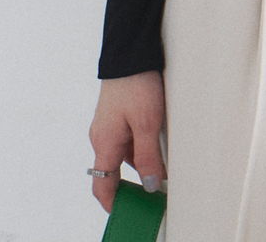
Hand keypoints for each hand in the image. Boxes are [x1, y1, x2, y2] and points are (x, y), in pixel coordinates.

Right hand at [88, 70, 165, 212]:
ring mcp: (107, 124)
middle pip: (114, 171)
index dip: (113, 204)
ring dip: (140, 162)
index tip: (128, 214)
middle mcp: (102, 136)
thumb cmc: (136, 83)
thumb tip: (151, 185)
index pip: (102, 186)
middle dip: (134, 183)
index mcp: (104, 144)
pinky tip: (157, 141)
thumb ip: (148, 157)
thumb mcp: (148, 124)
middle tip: (155, 191)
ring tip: (163, 164)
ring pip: (123, 153)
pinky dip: (139, 145)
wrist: (130, 51)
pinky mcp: (116, 113)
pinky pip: (126, 138)